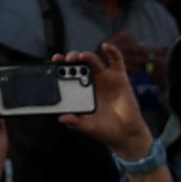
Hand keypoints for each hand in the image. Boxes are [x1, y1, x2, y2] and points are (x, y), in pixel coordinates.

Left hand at [72, 39, 154, 159]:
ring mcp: (105, 78)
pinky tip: (105, 47)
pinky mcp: (120, 77)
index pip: (67, 75)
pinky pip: (116, 60)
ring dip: (86, 55)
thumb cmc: (105, 130)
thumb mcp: (88, 127)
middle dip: (71, 59)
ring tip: (81, 56)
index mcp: (79, 92)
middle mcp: (91, 82)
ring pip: (93, 60)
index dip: (60, 67)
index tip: (53, 62)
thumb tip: (62, 118)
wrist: (127, 134)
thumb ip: (76, 122)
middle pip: (78, 64)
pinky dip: (112, 51)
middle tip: (67, 60)